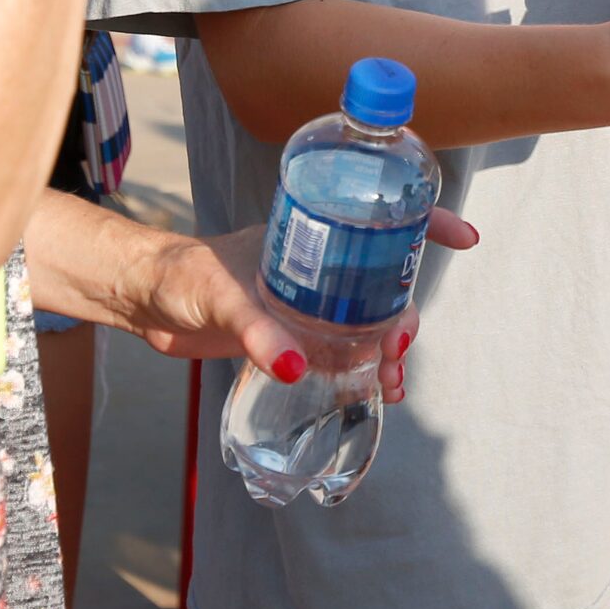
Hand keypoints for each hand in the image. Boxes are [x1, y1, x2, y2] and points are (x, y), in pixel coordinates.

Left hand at [119, 211, 479, 402]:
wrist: (144, 300)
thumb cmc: (180, 278)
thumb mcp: (222, 301)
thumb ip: (260, 334)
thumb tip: (300, 369)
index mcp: (310, 233)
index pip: (379, 217)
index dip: (427, 223)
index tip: (465, 238)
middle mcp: (317, 263)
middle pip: (385, 277)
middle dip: (407, 310)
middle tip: (400, 348)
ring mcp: (306, 298)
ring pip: (368, 316)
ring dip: (389, 346)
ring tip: (393, 382)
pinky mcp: (291, 331)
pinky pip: (343, 345)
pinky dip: (363, 366)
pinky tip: (373, 391)